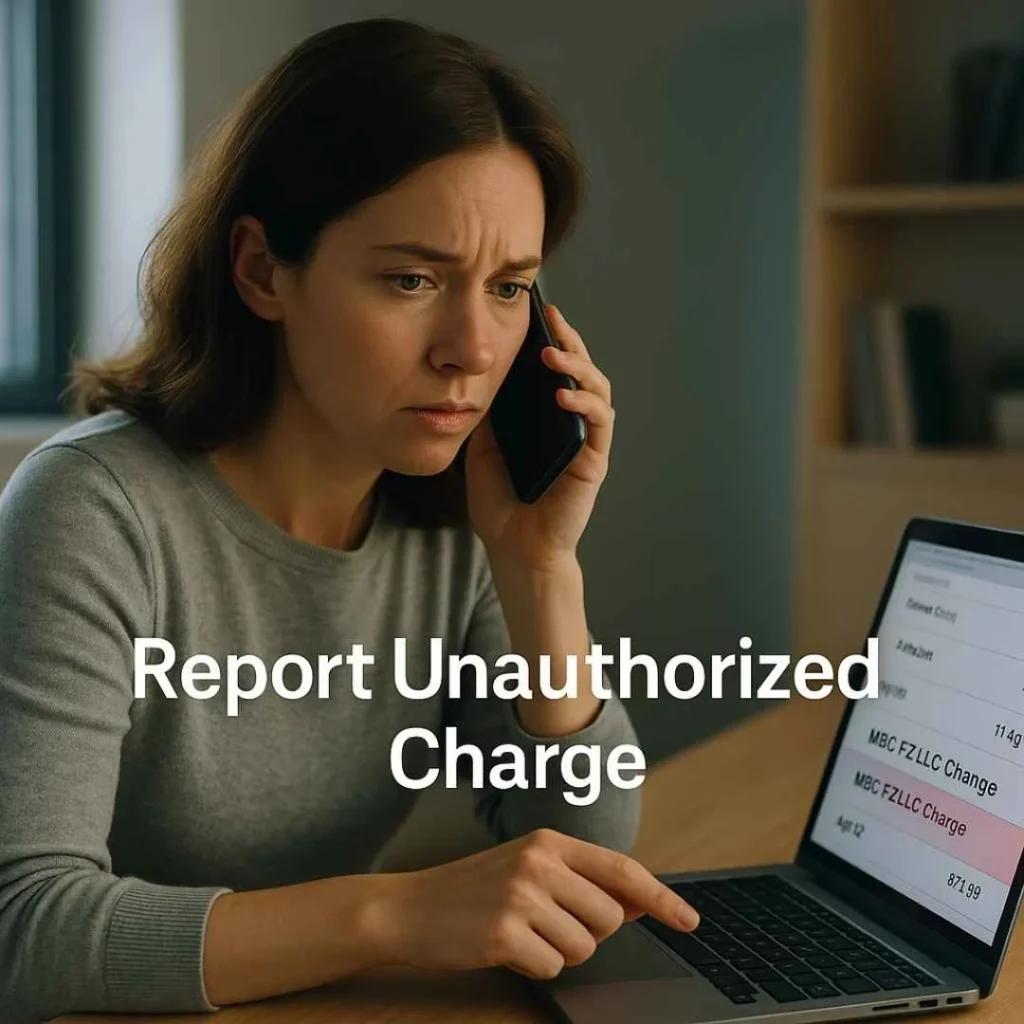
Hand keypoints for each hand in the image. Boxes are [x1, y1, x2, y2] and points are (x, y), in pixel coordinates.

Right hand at [375, 828, 698, 979]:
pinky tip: (505, 946)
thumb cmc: (473, 889)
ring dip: (559, 951)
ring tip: (522, 932)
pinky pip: (552, 968)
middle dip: (589, 932)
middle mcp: (540, 862)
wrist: (409, 907)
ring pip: (584, 947)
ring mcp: (521, 896)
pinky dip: (533, 966)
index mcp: (549, 842)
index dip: (661, 897)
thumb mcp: (528, 869)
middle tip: (548, 924)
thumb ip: (581, 881)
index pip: (622, 868)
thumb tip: (638, 903)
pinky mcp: (504, 933)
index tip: (689, 920)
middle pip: (609, 917)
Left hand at [466, 305, 613, 570]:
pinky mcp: (594, 461)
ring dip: (579, 367)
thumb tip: (483, 374)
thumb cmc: (501, 504)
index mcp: (546, 419)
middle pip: (581, 371)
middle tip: (553, 319)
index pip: (555, 371)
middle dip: (570, 340)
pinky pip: (599, 423)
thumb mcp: (483, 448)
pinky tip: (564, 394)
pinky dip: (585, 403)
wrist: (515, 548)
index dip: (552, 339)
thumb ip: (490, 415)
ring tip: (554, 353)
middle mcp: (570, 424)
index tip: (539, 313)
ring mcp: (585, 441)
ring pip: (597, 390)